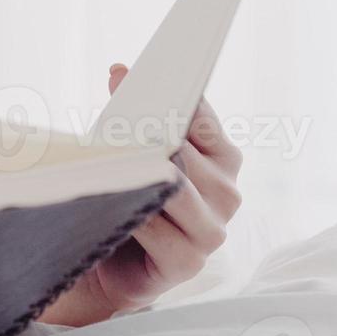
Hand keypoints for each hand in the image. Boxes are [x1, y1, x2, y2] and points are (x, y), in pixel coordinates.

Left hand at [39, 63, 243, 326]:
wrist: (109, 263)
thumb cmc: (126, 198)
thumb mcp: (135, 154)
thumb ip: (137, 117)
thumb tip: (120, 71)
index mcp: (221, 157)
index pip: (200, 116)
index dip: (167, 96)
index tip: (129, 75)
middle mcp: (227, 191)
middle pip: (186, 153)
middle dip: (146, 137)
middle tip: (112, 122)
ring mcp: (213, 230)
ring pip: (176, 190)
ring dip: (140, 177)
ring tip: (109, 164)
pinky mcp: (189, 262)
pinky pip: (160, 231)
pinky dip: (134, 215)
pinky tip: (112, 205)